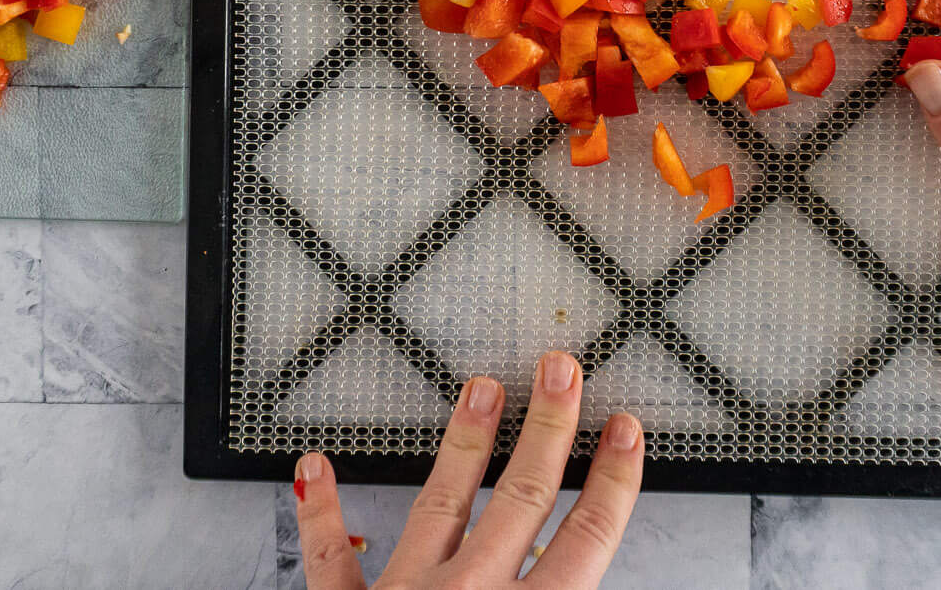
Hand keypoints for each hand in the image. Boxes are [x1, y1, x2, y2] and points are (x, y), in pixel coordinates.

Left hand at [295, 351, 643, 589]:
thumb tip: (583, 587)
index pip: (586, 545)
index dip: (614, 484)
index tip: (628, 433)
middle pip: (522, 503)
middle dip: (549, 432)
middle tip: (561, 371)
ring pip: (442, 505)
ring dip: (465, 443)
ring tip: (480, 389)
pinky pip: (330, 562)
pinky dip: (320, 515)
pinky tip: (312, 466)